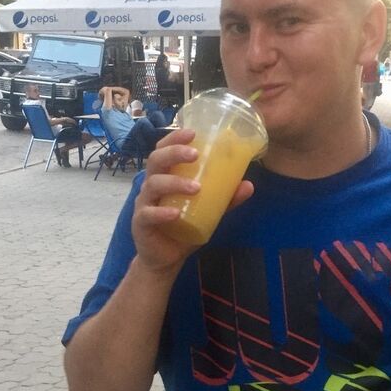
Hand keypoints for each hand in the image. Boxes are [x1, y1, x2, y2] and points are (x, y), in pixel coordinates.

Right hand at [131, 128, 253, 273]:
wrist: (166, 258)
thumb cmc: (184, 227)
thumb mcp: (208, 211)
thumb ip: (225, 199)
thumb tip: (249, 185)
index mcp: (165, 176)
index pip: (164, 149)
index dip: (174, 138)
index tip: (193, 132)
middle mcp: (151, 185)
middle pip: (156, 160)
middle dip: (174, 153)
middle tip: (196, 154)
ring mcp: (144, 203)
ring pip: (153, 185)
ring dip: (175, 182)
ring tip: (196, 188)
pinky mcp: (141, 223)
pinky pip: (148, 214)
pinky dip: (161, 212)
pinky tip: (175, 214)